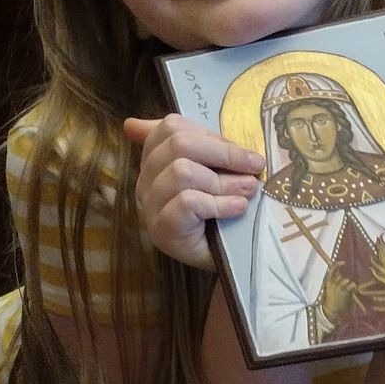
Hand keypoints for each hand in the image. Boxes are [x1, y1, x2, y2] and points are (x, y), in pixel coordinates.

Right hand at [123, 114, 262, 270]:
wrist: (228, 260)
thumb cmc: (221, 212)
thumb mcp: (209, 171)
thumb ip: (191, 144)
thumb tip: (130, 123)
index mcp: (155, 160)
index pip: (171, 127)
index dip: (212, 135)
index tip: (242, 154)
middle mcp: (146, 180)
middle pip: (178, 144)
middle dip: (224, 153)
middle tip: (254, 166)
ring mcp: (151, 206)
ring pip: (182, 172)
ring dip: (224, 181)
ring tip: (248, 190)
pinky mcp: (162, 229)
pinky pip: (188, 202)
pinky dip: (219, 203)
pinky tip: (237, 208)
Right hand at [320, 268, 357, 323]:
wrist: (330, 312)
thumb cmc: (331, 303)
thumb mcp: (330, 292)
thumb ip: (335, 284)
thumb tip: (341, 278)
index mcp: (327, 283)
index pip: (331, 271)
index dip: (337, 265)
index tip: (342, 262)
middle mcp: (332, 284)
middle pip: (342, 277)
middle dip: (346, 282)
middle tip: (347, 290)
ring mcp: (338, 287)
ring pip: (347, 281)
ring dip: (350, 286)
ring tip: (348, 293)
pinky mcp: (344, 291)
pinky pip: (351, 285)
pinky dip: (353, 288)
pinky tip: (352, 293)